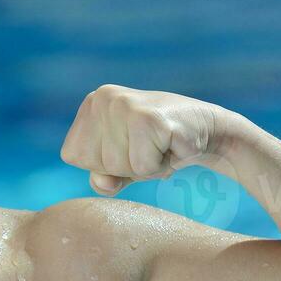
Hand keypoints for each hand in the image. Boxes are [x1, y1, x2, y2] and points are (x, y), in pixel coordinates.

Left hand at [59, 85, 220, 195]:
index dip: (102, 164)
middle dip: (125, 167)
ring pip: (117, 167)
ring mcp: (124, 105)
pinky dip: (161, 166)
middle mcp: (103, 98)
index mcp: (91, 104)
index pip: (73, 156)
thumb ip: (102, 179)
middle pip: (95, 163)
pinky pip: (142, 167)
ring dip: (145, 167)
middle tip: (149, 148)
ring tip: (160, 147)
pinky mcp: (148, 118)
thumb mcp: (121, 167)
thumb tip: (103, 182)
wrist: (208, 131)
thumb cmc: (158, 148)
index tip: (129, 148)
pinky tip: (172, 145)